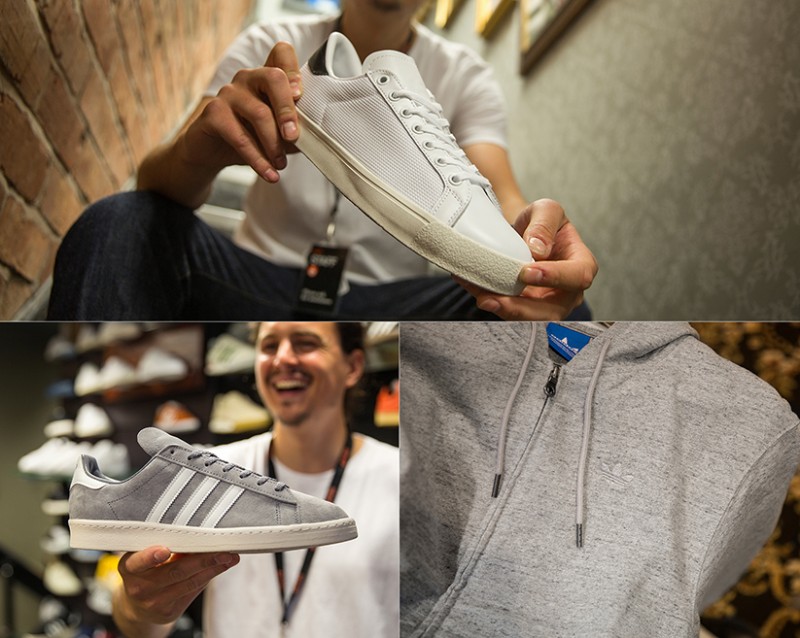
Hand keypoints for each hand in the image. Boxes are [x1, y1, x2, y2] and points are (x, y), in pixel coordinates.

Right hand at [115, 546, 239, 625]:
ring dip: (213, 569)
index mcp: (129, 567)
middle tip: (223, 549)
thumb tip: (196, 532)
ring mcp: (154, 603)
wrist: (136, 604)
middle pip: (176, 571)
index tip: (164, 550)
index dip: (151, 556)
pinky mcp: (168, 613)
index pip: (139, 561)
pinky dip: (208, 577)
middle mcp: (139, 587)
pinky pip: (193, 592)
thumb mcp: (143, 555)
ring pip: (189, 583)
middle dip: (203, 559)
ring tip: (230, 557)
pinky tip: (220, 567)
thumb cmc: (144, 569)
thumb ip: (163, 545)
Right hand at [182, 41, 302, 182]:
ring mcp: (228, 93)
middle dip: (288, 110)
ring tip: (280, 165)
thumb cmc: (250, 137)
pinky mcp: (213, 113)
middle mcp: (247, 78)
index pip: (281, 53)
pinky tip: (269, 174)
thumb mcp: (277, 133)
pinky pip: (239, 136)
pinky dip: (257, 159)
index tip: (301, 95)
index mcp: (266, 77)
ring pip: (259, 112)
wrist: (211, 153)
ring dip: (274, 144)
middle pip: (273, 78)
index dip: (293, 68)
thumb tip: (317, 139)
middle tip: (295, 137)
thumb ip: (294, 129)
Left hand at [457, 199, 597, 319]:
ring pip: (530, 319)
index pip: (577, 276)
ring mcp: (548, 304)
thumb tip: (537, 249)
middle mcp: (569, 291)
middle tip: (496, 298)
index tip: (526, 271)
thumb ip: (544, 223)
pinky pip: (510, 313)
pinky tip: (477, 293)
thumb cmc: (542, 222)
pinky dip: (492, 304)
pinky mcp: (526, 309)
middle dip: (523, 308)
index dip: (554, 277)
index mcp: (582, 264)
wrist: (524, 234)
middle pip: (553, 310)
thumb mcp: (546, 210)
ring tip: (483, 299)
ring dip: (504, 312)